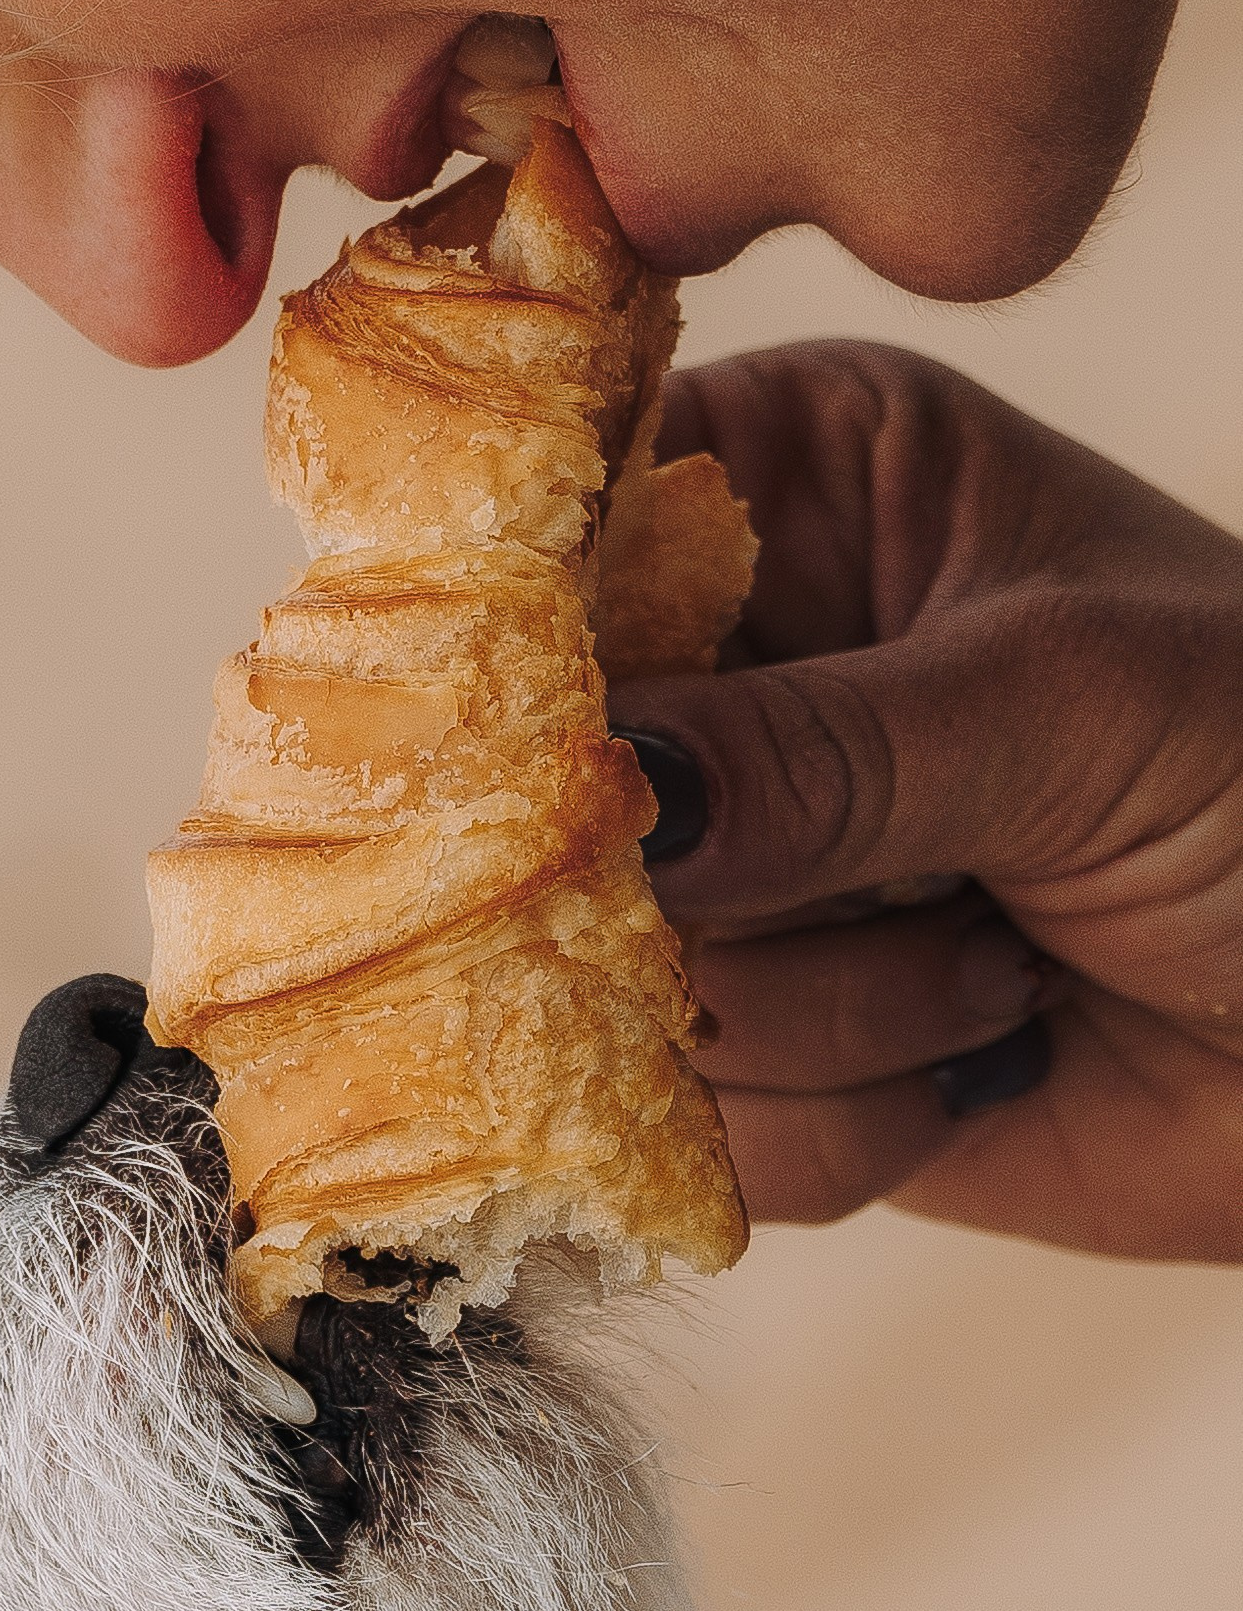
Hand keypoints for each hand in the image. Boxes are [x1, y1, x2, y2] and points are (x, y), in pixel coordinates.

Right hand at [610, 342, 1242, 1258]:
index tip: (591, 750)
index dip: (537, 644)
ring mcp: (738, 867)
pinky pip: (693, 1119)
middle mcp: (738, 666)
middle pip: (539, 782)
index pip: (564, 524)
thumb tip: (612, 790)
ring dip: (831, 1011)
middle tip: (865, 881)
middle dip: (712, 875)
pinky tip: (987, 1056)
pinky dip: (851, 1123)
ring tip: (1004, 960)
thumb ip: (830, 746)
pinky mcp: (766, 1046)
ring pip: (605, 975)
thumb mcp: (1074, 705)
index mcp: (798, 487)